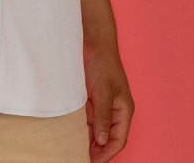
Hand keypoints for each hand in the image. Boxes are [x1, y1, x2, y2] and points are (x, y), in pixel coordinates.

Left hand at [84, 38, 133, 161]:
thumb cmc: (103, 63)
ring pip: (95, 133)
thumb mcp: (103, 91)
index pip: (118, 140)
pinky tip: (69, 137)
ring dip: (86, 142)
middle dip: (95, 151)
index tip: (91, 162)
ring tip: (72, 152)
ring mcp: (101, 107)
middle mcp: (113, 111)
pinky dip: (79, 131)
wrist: (92, 43)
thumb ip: (104, 116)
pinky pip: (86, 123)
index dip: (107, 154)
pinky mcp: (90, 103)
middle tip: (78, 159)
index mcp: (124, 110)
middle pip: (106, 140)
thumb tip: (103, 140)